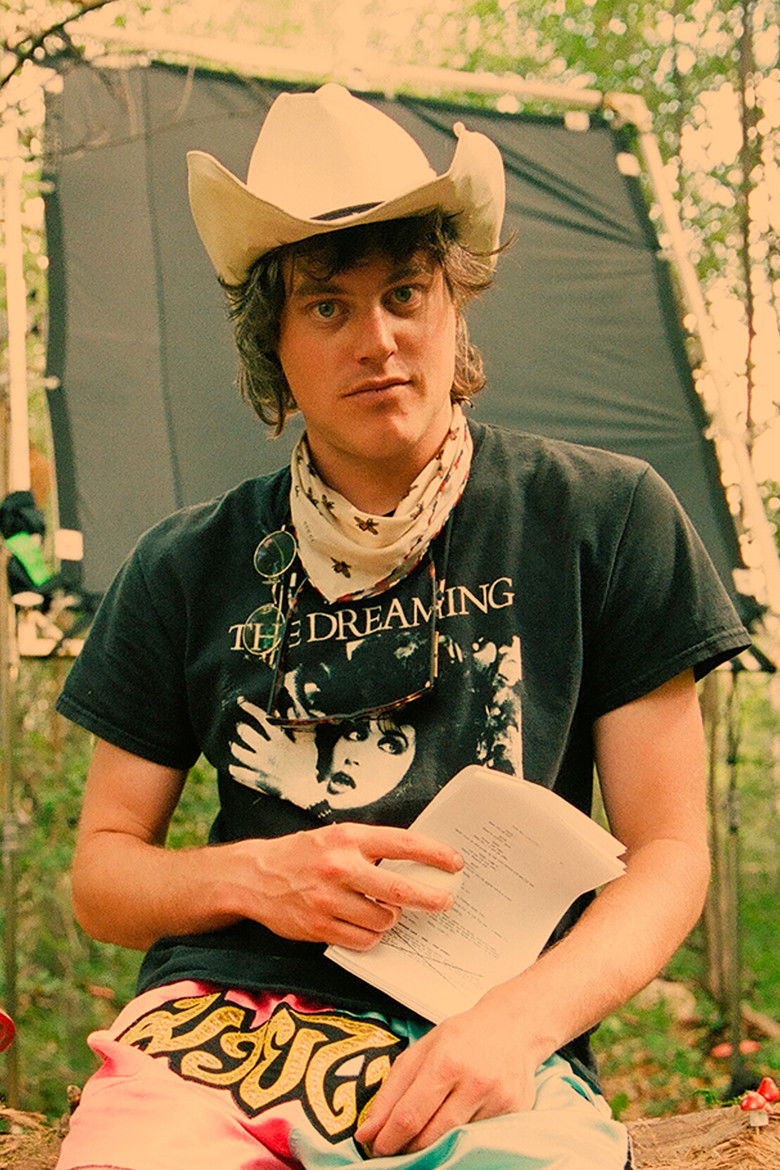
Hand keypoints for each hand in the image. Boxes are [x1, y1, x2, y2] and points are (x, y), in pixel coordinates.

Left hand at [229, 697, 318, 806]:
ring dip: (235, 747)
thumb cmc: (312, 762)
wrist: (311, 789)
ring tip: (234, 745)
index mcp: (280, 739)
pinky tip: (232, 767)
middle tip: (240, 727)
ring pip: (239, 753)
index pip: (261, 718)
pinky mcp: (260, 781)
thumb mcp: (309, 739)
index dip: (250, 708)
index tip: (241, 702)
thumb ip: (298, 722)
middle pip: (246, 734)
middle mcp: (268, 751)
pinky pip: (240, 774)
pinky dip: (235, 770)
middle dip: (242, 728)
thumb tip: (290, 706)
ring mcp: (262, 767)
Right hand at [231, 822, 462, 949]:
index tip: (454, 863)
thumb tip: (416, 861)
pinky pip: (363, 939)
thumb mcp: (336, 837)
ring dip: (391, 918)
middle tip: (444, 901)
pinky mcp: (319, 926)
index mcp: (349, 838)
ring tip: (384, 911)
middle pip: (400, 890)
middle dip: (429, 898)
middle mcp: (340, 867)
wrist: (254, 876)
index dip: (435, 854)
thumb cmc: (302, 854)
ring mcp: (328, 899)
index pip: (403, 844)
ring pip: (383, 919)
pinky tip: (366, 925)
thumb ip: (371, 847)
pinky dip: (371, 936)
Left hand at [355, 997, 538, 1156]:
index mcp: (446, 1062)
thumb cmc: (464, 1036)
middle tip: (395, 1144)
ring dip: (432, 1144)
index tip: (376, 1147)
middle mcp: (474, 1083)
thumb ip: (392, 1090)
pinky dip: (460, 1136)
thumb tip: (368, 1131)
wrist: (514, 1025)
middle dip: (407, 1146)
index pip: (409, 1116)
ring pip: (453, 1141)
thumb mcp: (422, 1050)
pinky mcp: (514, 1113)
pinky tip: (455, 1122)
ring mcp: (497, 1101)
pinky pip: (476, 1137)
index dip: (388, 1139)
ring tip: (423, 1132)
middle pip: (431, 1136)